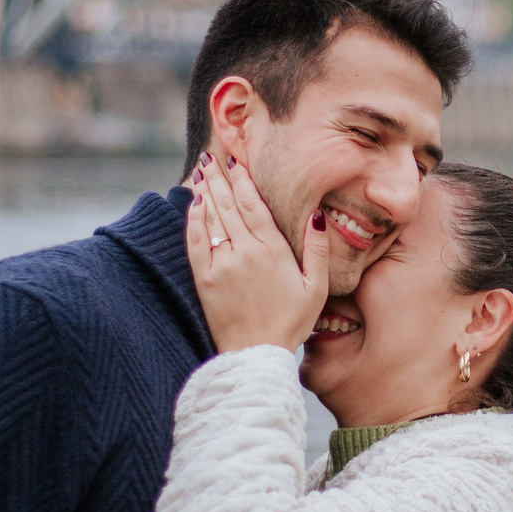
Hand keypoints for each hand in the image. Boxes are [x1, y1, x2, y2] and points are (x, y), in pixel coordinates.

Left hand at [185, 151, 329, 351]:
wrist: (256, 355)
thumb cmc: (291, 322)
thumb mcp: (316, 287)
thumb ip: (318, 249)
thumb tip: (316, 216)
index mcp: (271, 251)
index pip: (252, 205)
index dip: (243, 180)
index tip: (236, 161)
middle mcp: (243, 253)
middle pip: (228, 205)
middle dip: (219, 178)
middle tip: (212, 156)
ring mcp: (220, 265)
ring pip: (210, 219)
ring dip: (206, 192)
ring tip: (202, 171)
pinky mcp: (204, 280)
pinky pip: (195, 241)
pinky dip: (194, 220)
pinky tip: (194, 205)